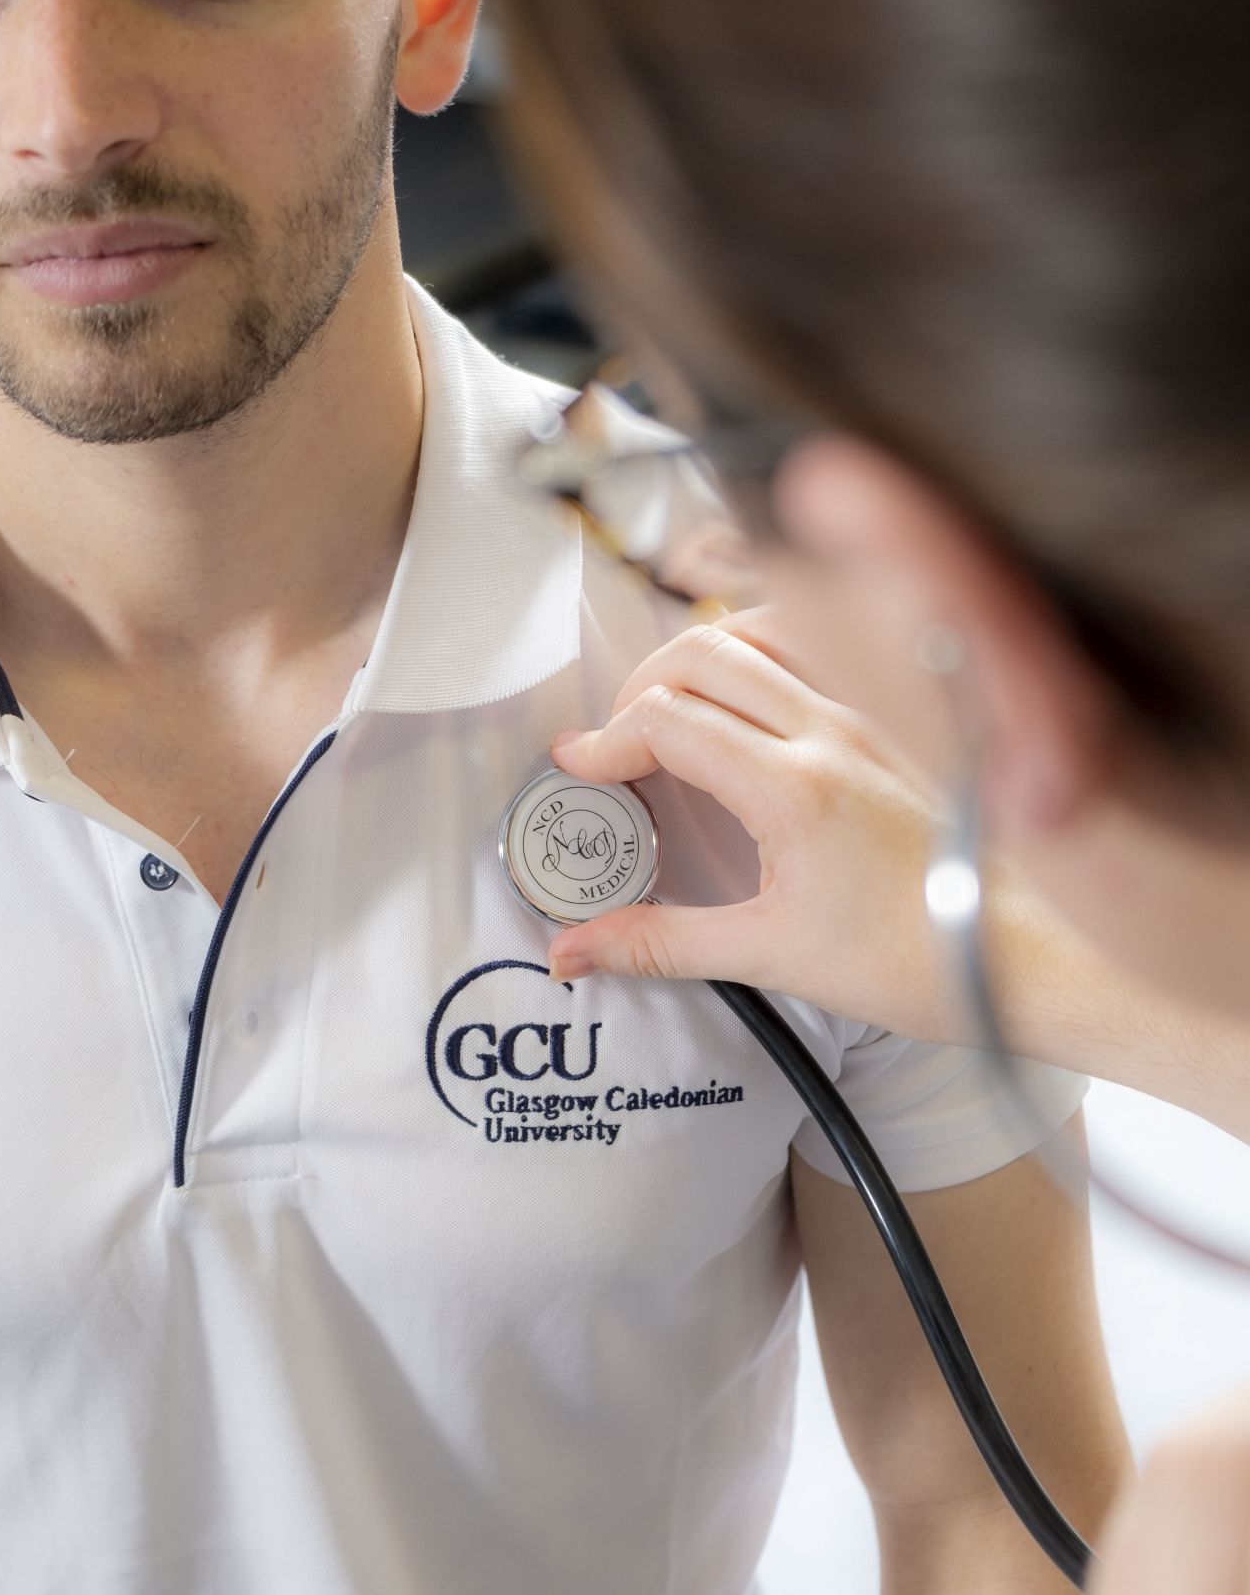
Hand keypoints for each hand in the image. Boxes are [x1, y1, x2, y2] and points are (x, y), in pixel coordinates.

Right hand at [546, 607, 977, 1042]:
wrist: (1021, 961)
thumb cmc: (916, 963)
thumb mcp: (770, 958)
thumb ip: (658, 943)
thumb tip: (573, 950)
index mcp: (794, 788)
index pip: (668, 718)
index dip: (605, 740)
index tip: (580, 771)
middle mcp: (831, 732)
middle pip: (701, 653)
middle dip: (638, 689)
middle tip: (618, 745)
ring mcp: (868, 716)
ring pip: (759, 631)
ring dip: (699, 657)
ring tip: (674, 711)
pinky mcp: (892, 721)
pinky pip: (814, 648)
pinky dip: (762, 648)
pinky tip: (746, 691)